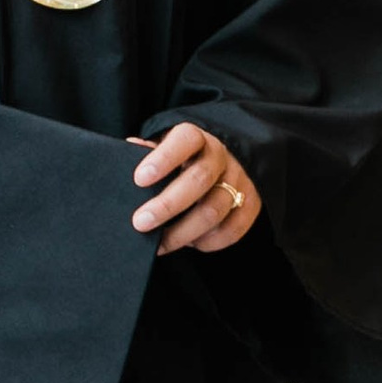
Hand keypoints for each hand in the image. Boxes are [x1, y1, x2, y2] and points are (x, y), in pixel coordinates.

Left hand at [130, 123, 261, 254]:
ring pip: (214, 211)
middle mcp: (221, 157)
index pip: (185, 140)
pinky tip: (187, 243)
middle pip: (199, 179)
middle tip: (140, 222)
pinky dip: (206, 242)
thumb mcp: (165, 148)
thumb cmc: (183, 159)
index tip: (139, 179)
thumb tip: (131, 148)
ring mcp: (238, 181)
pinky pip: (231, 230)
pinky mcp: (250, 205)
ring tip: (158, 243)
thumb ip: (149, 151)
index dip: (163, 159)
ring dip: (182, 232)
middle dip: (167, 205)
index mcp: (197, 138)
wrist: (222, 165)